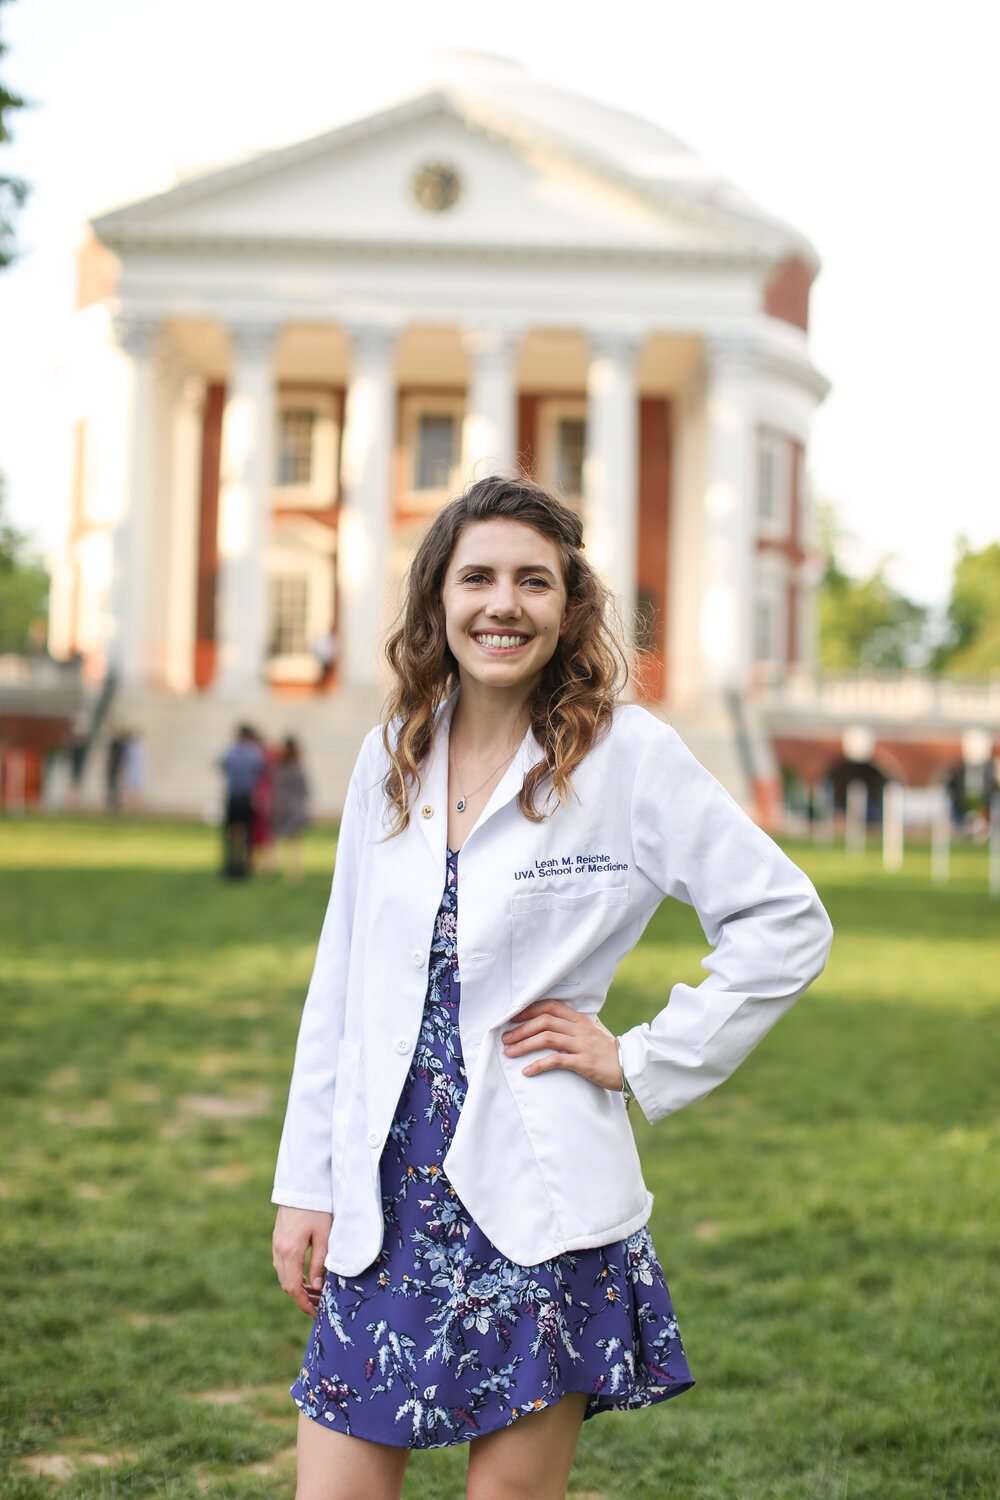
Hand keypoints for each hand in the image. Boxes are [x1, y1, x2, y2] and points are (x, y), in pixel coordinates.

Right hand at [272, 1206, 331, 1315]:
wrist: (302, 1185)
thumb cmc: (317, 1209)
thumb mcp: (323, 1236)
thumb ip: (319, 1263)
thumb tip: (318, 1287)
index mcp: (290, 1252)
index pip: (294, 1287)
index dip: (304, 1304)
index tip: (315, 1314)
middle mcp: (279, 1250)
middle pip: (286, 1284)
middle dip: (301, 1298)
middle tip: (318, 1306)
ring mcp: (276, 1244)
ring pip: (283, 1275)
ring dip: (296, 1287)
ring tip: (315, 1293)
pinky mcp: (277, 1239)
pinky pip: (281, 1264)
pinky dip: (292, 1275)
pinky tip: (305, 1276)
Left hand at [502, 999, 621, 1090]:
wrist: (629, 1066)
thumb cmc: (607, 1050)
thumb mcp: (592, 1032)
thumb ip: (574, 1025)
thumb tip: (551, 1022)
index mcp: (580, 1019)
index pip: (550, 1006)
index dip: (528, 1010)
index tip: (512, 1018)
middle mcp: (579, 1029)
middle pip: (544, 1021)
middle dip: (521, 1029)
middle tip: (505, 1038)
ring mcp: (582, 1045)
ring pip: (547, 1038)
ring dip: (524, 1045)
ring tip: (509, 1053)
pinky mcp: (584, 1063)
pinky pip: (556, 1061)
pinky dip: (539, 1065)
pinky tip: (527, 1071)